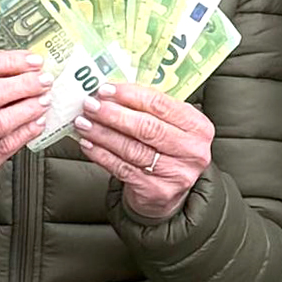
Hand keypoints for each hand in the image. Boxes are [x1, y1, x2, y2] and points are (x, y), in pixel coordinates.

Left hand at [73, 82, 212, 217]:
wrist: (168, 192)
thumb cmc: (166, 150)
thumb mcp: (170, 126)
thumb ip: (149, 109)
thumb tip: (110, 92)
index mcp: (198, 126)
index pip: (161, 104)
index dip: (130, 95)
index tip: (105, 89)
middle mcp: (192, 151)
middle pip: (147, 128)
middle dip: (114, 114)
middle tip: (90, 105)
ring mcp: (176, 173)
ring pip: (132, 149)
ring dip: (103, 134)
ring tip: (84, 123)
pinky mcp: (156, 190)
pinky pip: (122, 169)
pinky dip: (101, 155)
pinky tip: (89, 144)